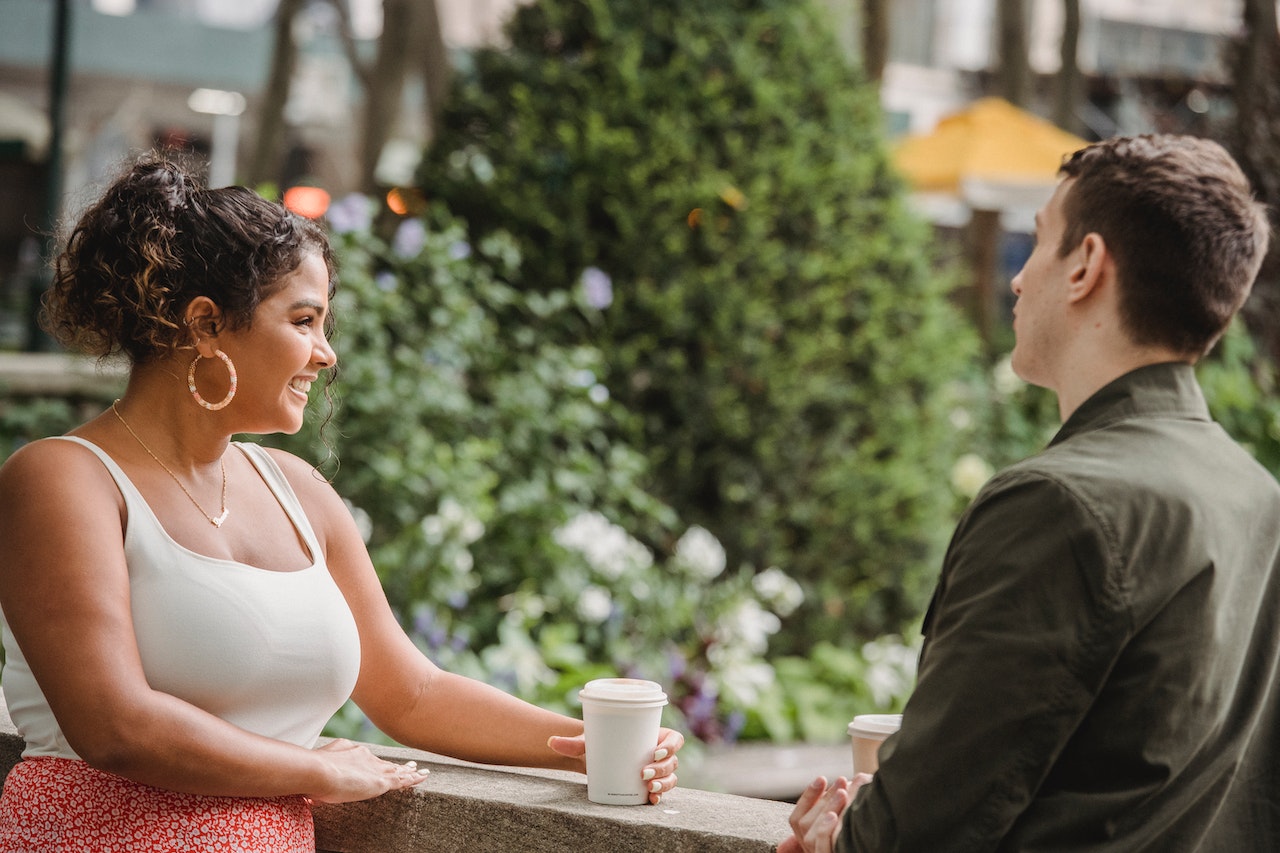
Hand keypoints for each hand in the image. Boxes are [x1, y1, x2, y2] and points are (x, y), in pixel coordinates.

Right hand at [307, 738, 430, 803]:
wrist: (318, 770)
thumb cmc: (311, 774)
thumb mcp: (315, 771)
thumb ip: (317, 780)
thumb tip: (311, 794)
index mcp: (349, 751)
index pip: (366, 758)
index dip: (374, 762)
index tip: (378, 763)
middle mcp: (365, 756)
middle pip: (384, 762)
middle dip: (396, 765)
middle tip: (409, 765)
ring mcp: (374, 768)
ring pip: (396, 770)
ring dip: (408, 771)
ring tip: (420, 771)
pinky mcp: (381, 781)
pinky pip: (402, 779)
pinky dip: (413, 779)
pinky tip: (422, 777)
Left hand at [548, 726, 685, 804]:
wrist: (595, 757)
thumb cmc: (599, 742)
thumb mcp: (590, 740)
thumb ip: (572, 743)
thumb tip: (550, 741)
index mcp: (654, 735)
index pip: (675, 739)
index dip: (671, 746)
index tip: (655, 751)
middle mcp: (659, 754)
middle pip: (673, 762)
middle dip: (663, 769)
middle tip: (644, 773)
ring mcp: (656, 771)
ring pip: (671, 778)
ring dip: (663, 784)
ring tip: (648, 787)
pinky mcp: (650, 786)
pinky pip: (662, 793)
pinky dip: (659, 797)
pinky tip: (651, 800)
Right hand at [778, 774, 870, 852]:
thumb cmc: (861, 840)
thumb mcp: (845, 821)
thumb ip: (840, 807)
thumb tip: (849, 781)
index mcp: (810, 839)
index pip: (798, 817)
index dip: (808, 796)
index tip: (822, 778)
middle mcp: (810, 849)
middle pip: (805, 823)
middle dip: (823, 798)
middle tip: (841, 780)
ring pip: (811, 834)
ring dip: (826, 809)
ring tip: (842, 793)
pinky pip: (822, 848)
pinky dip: (825, 830)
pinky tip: (834, 816)